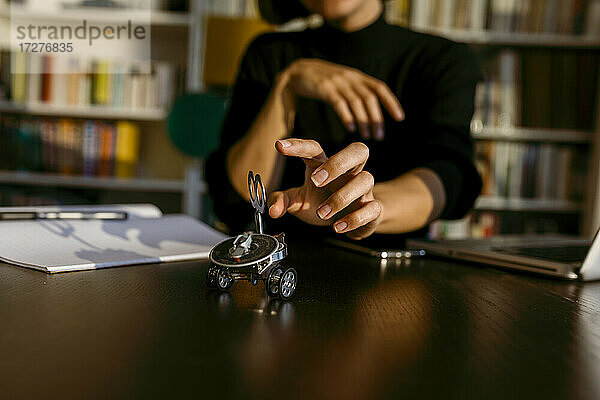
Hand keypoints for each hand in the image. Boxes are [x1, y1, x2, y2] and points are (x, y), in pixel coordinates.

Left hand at [268, 139, 381, 239]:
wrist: (348, 222)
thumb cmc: (322, 203)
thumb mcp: (298, 201)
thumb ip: (283, 201)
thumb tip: (273, 210)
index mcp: (325, 166)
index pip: (315, 149)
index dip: (299, 146)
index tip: (280, 146)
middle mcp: (348, 173)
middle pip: (357, 151)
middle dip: (338, 163)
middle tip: (316, 180)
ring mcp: (364, 190)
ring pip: (365, 180)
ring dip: (341, 197)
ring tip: (322, 213)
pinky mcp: (373, 209)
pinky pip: (372, 208)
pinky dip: (355, 218)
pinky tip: (338, 226)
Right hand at [283, 59, 403, 139]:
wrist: (298, 71)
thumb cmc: (323, 81)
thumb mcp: (343, 82)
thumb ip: (357, 91)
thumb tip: (372, 110)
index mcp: (357, 76)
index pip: (380, 88)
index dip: (391, 102)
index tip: (400, 118)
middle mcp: (350, 78)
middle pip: (370, 97)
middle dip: (377, 118)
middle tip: (379, 135)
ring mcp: (337, 82)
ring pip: (356, 102)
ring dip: (363, 120)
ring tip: (366, 135)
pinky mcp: (324, 88)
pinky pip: (339, 103)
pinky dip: (347, 116)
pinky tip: (351, 128)